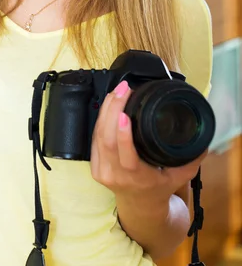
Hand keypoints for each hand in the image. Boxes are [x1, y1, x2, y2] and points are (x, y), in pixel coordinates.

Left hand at [90, 80, 207, 207]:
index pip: (127, 157)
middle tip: (124, 89)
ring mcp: (102, 171)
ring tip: (118, 91)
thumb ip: (190, 160)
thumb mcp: (179, 177)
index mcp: (138, 179)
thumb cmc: (160, 188)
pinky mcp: (94, 165)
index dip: (123, 135)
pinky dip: (101, 118)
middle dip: (113, 110)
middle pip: (107, 139)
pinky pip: (95, 137)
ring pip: (98, 135)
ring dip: (106, 109)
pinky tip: (110, 103)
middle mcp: (116, 176)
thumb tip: (203, 140)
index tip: (125, 114)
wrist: (140, 207)